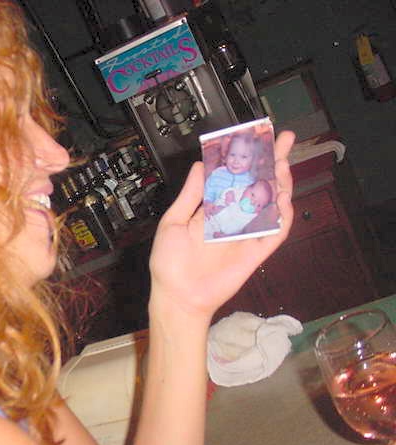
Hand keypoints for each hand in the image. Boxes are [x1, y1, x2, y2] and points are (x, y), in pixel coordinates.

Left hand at [149, 131, 294, 319]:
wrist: (178, 297)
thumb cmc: (169, 263)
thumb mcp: (173, 222)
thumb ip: (190, 195)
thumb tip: (201, 166)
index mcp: (211, 210)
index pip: (234, 178)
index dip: (246, 159)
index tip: (254, 138)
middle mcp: (231, 219)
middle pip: (258, 186)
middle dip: (271, 162)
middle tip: (282, 140)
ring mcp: (245, 235)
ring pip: (270, 205)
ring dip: (279, 183)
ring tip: (283, 162)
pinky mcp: (255, 253)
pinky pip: (275, 232)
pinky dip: (282, 216)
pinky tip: (284, 198)